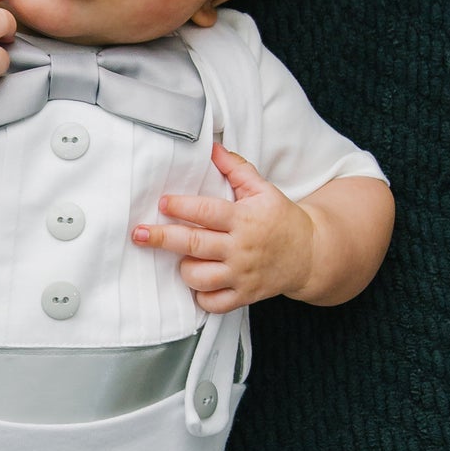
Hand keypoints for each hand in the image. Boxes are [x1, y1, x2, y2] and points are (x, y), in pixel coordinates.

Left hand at [131, 142, 314, 310]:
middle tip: (138, 234)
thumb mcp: (263, 189)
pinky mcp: (245, 296)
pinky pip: (213, 303)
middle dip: (162, 238)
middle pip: (195, 244)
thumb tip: (212, 147)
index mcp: (244, 218)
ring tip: (181, 259)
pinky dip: (200, 296)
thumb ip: (236, 168)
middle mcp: (241, 248)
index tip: (162, 202)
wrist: (311, 254)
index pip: (207, 211)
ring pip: (200, 277)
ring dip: (184, 269)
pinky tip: (198, 283)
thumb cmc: (281, 218)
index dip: (182, 206)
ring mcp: (242, 274)